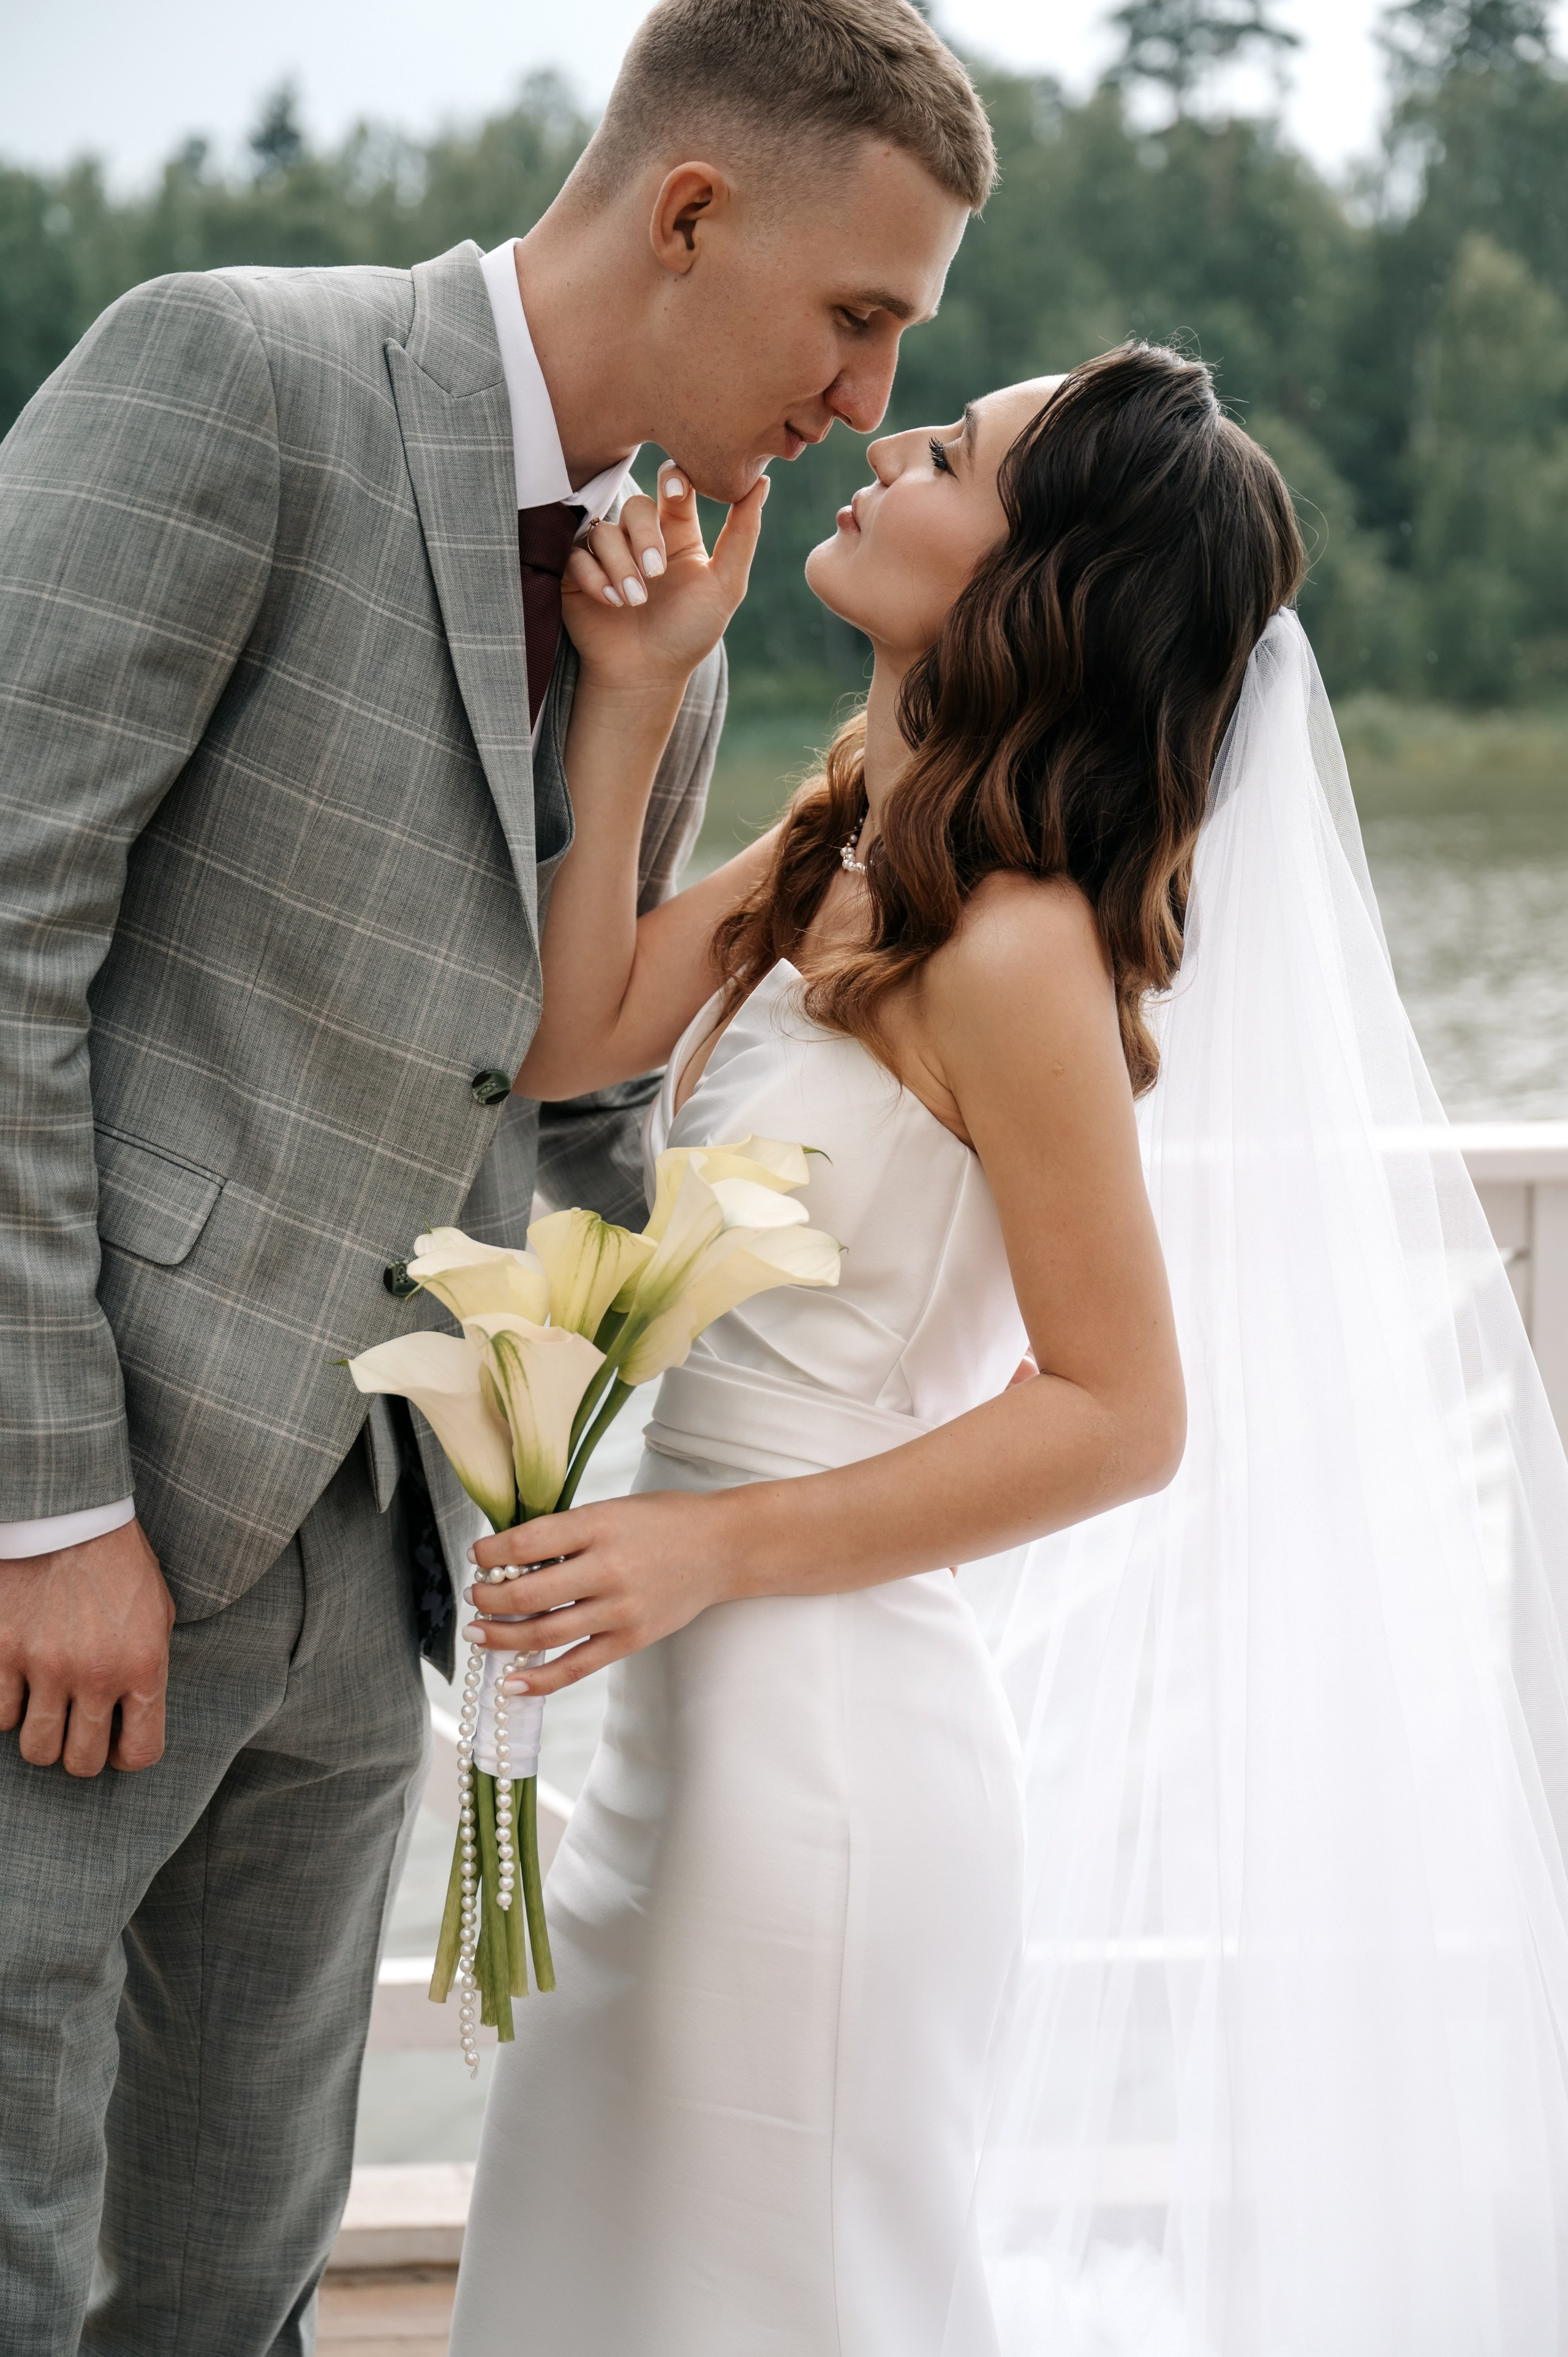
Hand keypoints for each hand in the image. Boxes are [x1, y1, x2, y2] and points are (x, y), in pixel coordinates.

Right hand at [0, 1519, 174, 1775]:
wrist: (68, 1514)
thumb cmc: (119, 1562)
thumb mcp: (156, 1612)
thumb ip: (148, 1667)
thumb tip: (134, 1713)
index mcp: (142, 1665)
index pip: (140, 1752)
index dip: (125, 1756)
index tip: (116, 1744)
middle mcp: (94, 1673)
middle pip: (79, 1763)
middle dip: (79, 1753)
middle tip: (77, 1728)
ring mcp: (43, 1665)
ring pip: (34, 1748)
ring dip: (40, 1734)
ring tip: (46, 1706)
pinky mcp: (1, 1651)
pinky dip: (7, 1706)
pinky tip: (19, 1682)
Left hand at [463, 1489, 738, 1695]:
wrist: (722, 1547)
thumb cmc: (662, 1521)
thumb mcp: (611, 1509)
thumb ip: (566, 1532)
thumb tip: (509, 1557)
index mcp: (599, 1525)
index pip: (527, 1542)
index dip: (491, 1552)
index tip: (477, 1556)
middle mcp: (608, 1568)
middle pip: (528, 1594)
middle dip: (489, 1598)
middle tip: (475, 1596)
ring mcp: (620, 1609)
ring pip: (544, 1633)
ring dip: (502, 1636)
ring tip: (479, 1632)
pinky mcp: (631, 1639)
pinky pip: (576, 1666)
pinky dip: (539, 1679)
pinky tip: (511, 1683)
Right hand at [560, 463, 767, 697]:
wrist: (647, 675)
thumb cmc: (689, 633)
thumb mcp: (725, 586)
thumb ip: (743, 535)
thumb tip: (762, 481)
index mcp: (678, 533)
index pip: (674, 487)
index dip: (673, 479)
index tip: (676, 494)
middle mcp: (642, 538)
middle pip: (636, 506)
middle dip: (645, 536)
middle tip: (655, 573)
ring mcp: (608, 554)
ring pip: (605, 532)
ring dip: (620, 565)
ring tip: (634, 601)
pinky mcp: (578, 572)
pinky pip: (576, 555)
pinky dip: (594, 577)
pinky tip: (610, 602)